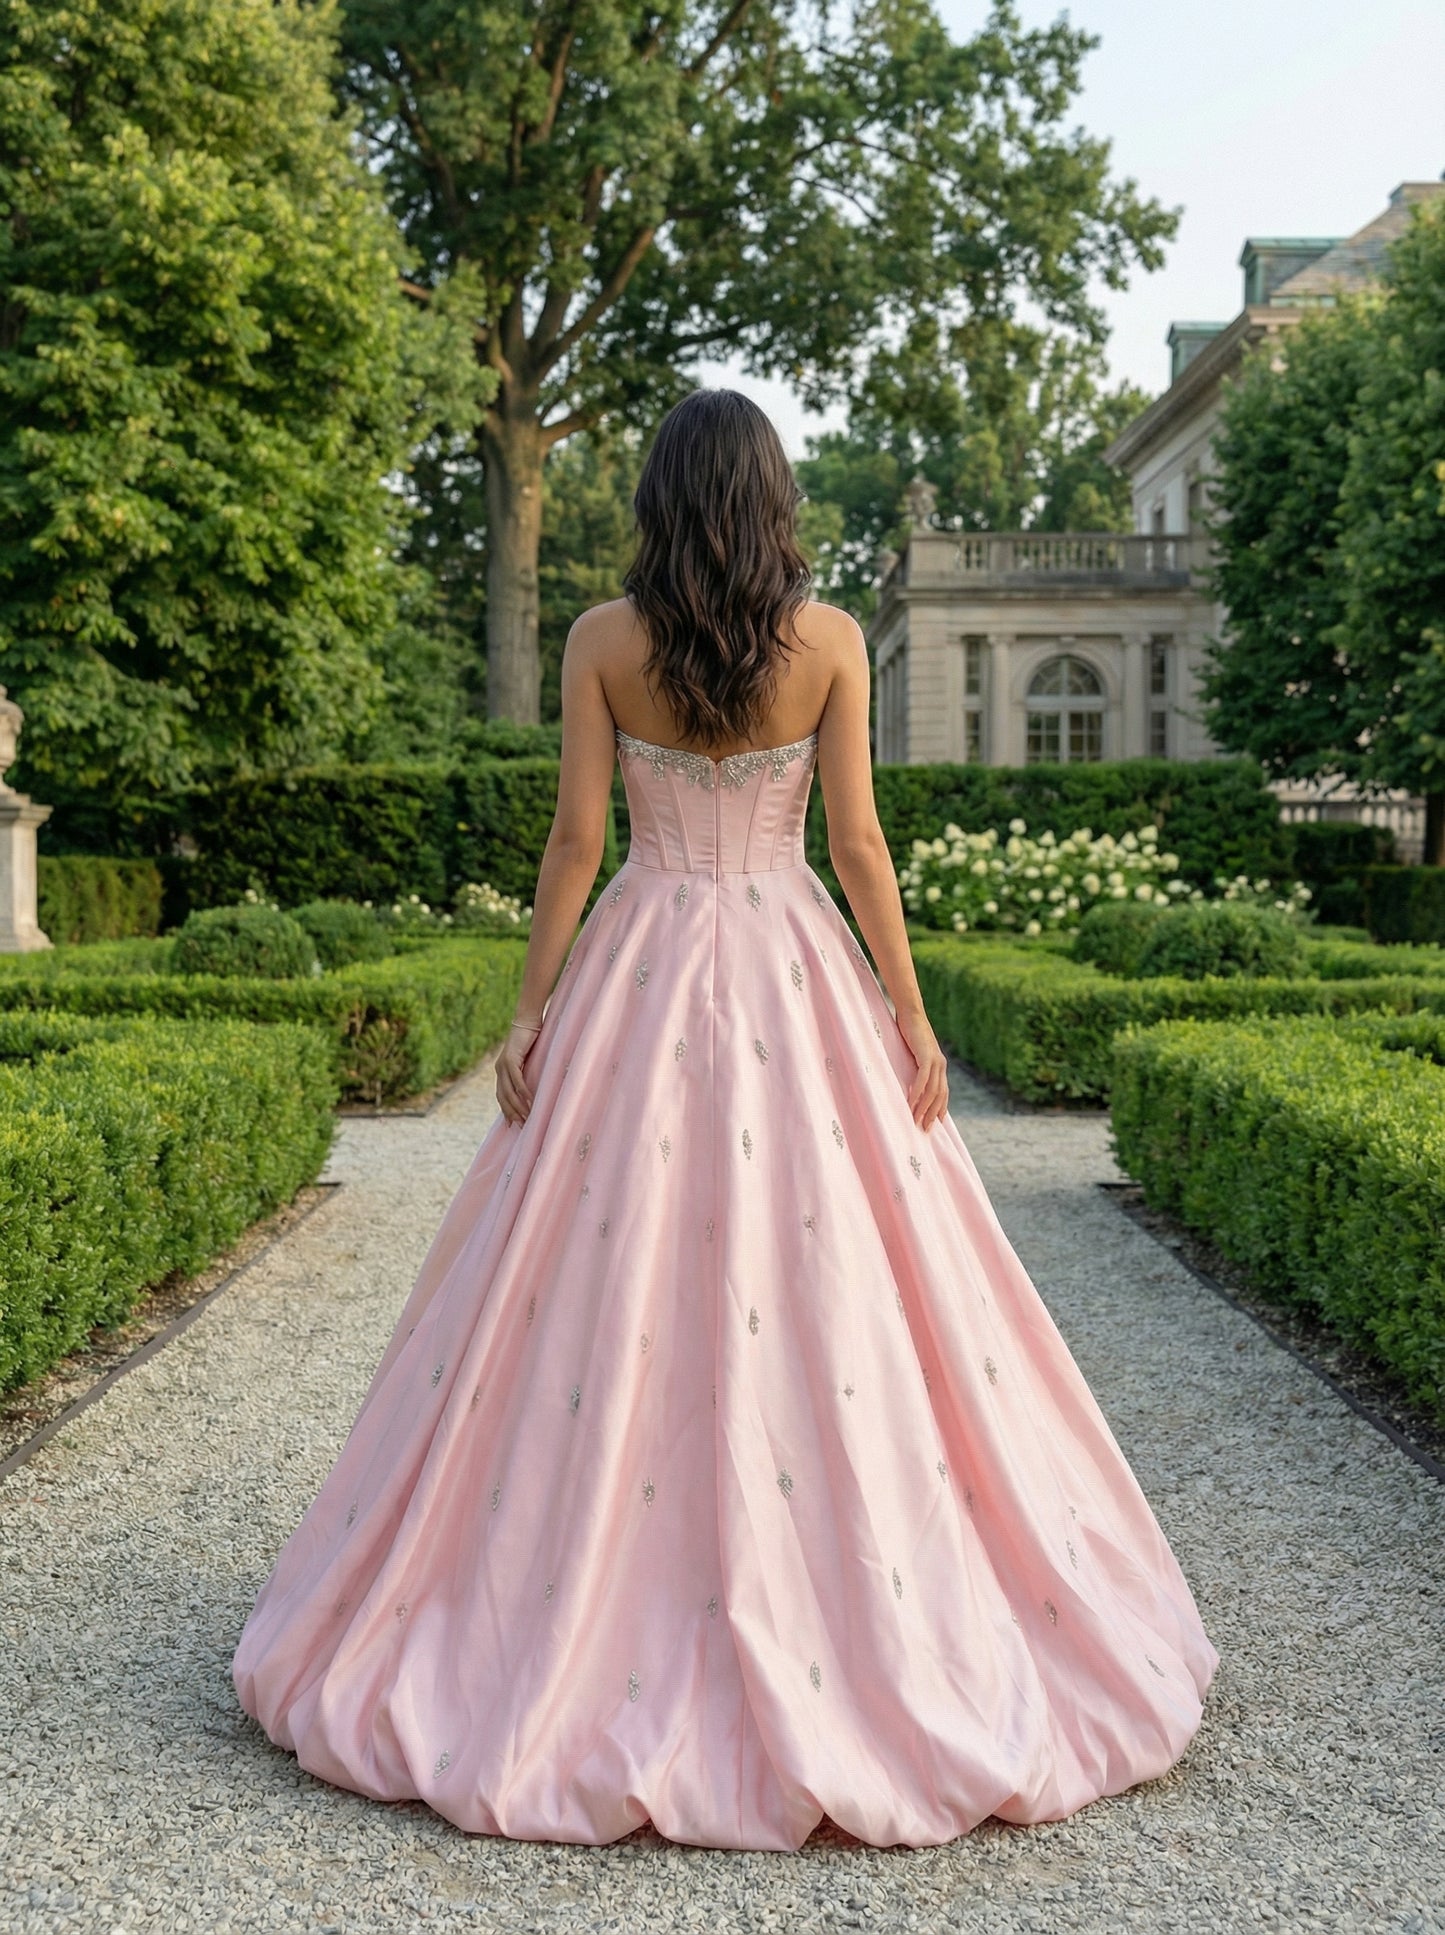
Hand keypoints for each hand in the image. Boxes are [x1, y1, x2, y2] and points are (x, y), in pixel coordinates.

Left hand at [496, 1019, 541, 1125]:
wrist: (528, 1020)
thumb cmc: (531, 1040)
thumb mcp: (528, 1061)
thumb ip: (527, 1073)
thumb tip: (534, 1089)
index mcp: (501, 1071)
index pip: (501, 1096)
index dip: (506, 1111)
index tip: (513, 1125)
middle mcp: (499, 1069)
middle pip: (503, 1097)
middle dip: (512, 1113)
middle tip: (523, 1125)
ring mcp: (503, 1064)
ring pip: (508, 1091)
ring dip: (518, 1106)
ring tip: (528, 1117)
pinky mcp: (511, 1058)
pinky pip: (516, 1079)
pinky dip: (522, 1091)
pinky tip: (529, 1100)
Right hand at [896, 1005, 948, 1130]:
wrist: (911, 1013)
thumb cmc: (910, 1032)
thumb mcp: (914, 1054)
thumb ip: (915, 1067)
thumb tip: (910, 1080)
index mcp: (940, 1066)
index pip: (943, 1093)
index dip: (940, 1109)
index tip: (936, 1124)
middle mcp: (941, 1065)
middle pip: (940, 1096)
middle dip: (932, 1114)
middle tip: (925, 1130)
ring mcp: (936, 1060)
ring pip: (933, 1090)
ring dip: (924, 1107)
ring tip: (916, 1120)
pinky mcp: (927, 1056)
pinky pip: (923, 1079)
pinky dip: (918, 1093)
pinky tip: (911, 1103)